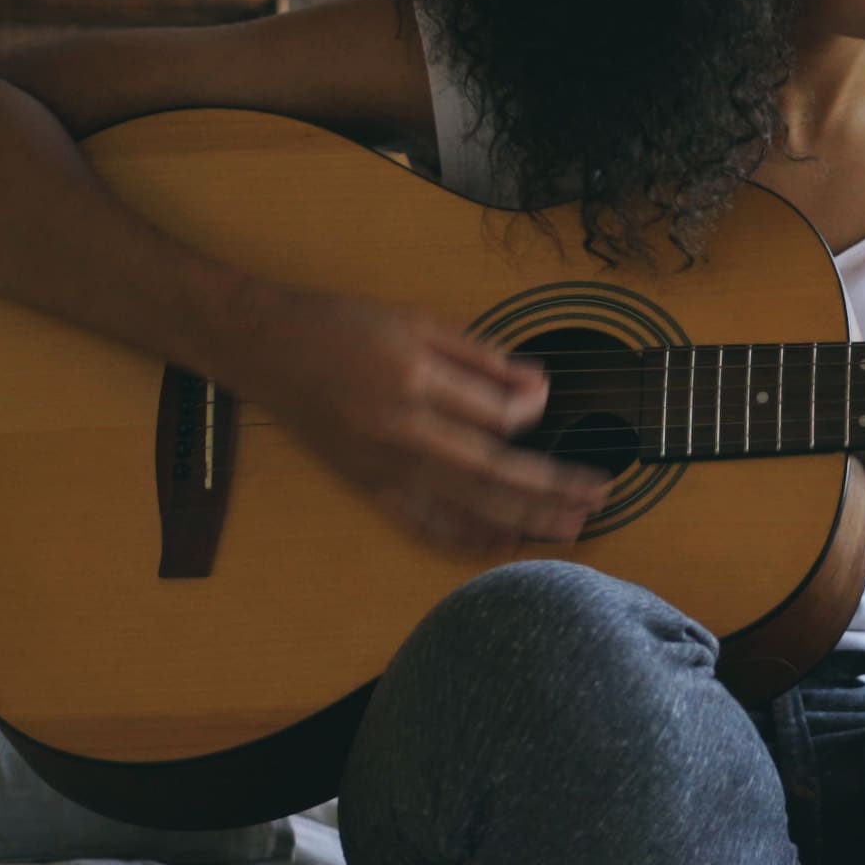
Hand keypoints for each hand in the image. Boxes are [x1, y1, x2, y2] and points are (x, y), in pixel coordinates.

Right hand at [211, 283, 603, 553]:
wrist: (265, 348)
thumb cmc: (342, 325)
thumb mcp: (417, 320)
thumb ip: (480, 358)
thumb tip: (539, 389)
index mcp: (413, 382)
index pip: (492, 416)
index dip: (529, 413)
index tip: (550, 402)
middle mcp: (398, 433)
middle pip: (490, 473)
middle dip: (550, 489)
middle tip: (599, 496)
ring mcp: (380, 468)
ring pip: (463, 507)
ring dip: (521, 522)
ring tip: (570, 529)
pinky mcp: (366, 487)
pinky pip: (422, 523)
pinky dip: (465, 538)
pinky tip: (501, 543)